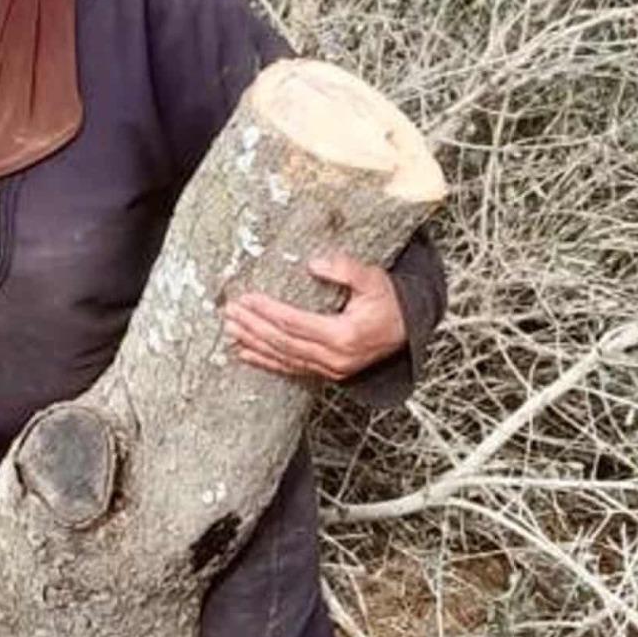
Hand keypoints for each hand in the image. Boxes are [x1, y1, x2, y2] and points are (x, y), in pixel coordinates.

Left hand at [222, 253, 405, 382]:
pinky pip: (290, 368)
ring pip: (283, 357)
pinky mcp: (327, 373)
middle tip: (229, 312)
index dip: (268, 311)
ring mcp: (330, 369)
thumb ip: (346, 269)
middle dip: (253, 327)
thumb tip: (315, 263)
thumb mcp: (374, 279)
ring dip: (253, 344)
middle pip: (283, 342)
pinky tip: (245, 353)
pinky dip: (265, 361)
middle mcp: (335, 358)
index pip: (295, 323)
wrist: (408, 331)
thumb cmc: (390, 302)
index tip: (247, 298)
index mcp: (344, 335)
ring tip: (230, 330)